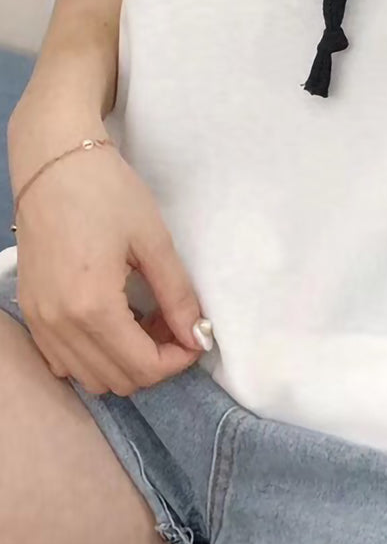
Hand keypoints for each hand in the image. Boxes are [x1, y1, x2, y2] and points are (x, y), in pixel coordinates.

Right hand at [10, 117, 204, 395]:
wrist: (53, 163)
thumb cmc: (107, 192)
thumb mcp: (154, 241)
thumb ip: (178, 295)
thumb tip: (199, 336)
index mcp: (92, 307)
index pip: (143, 367)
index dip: (178, 360)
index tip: (195, 336)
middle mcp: (59, 324)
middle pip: (118, 380)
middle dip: (155, 362)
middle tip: (174, 323)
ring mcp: (39, 321)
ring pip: (90, 377)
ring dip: (126, 361)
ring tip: (147, 319)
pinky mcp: (31, 312)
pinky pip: (64, 360)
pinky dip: (95, 354)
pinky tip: (116, 319)